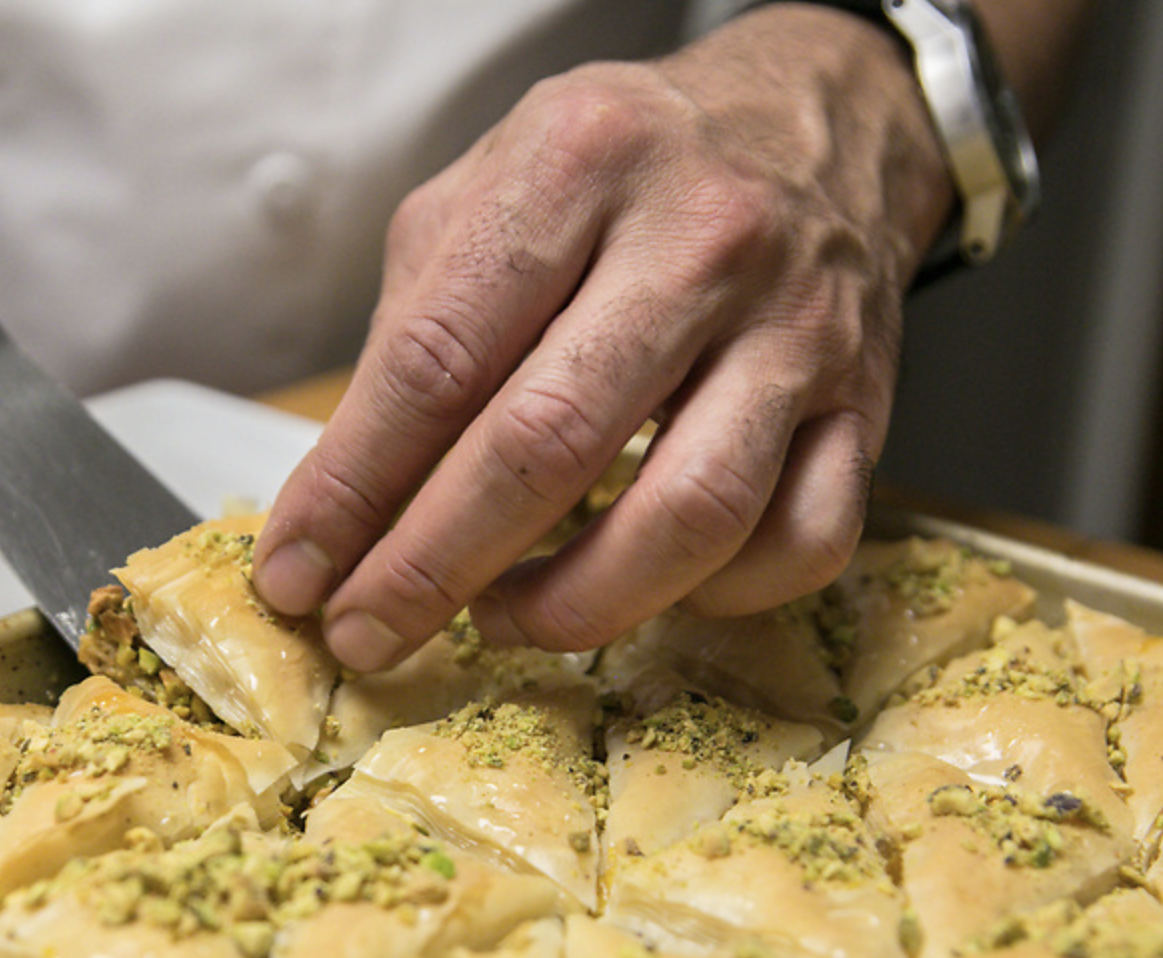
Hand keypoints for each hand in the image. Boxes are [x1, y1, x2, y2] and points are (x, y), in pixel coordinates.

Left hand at [252, 5, 956, 671]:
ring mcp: (796, 330)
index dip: (351, 486)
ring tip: (500, 618)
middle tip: (366, 629)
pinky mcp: (866, 406)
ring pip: (689, 516)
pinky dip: (711, 601)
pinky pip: (800, 542)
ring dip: (573, 605)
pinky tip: (642, 589)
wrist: (814, 124)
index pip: (436, 358)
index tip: (297, 569)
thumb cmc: (626, 172)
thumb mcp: (489, 191)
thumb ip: (412, 328)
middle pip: (547, 445)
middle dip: (432, 568)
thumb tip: (342, 500)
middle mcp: (697, 241)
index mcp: (576, 165)